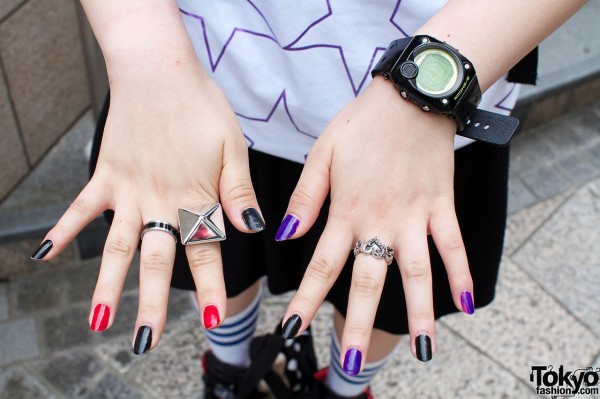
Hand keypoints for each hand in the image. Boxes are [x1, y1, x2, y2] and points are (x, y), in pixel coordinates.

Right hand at [32, 61, 262, 351]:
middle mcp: (161, 202)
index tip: (217, 320)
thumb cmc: (202, 106)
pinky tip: (45, 257)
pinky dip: (63, 230)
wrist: (160, 70)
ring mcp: (129, 191)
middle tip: (145, 342)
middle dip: (153, 304)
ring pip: (117, 246)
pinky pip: (81, 207)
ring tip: (98, 322)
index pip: (206, 253)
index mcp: (195, 198)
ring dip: (107, 284)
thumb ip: (238, 193)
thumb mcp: (234, 148)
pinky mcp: (106, 175)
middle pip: (156, 261)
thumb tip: (252, 229)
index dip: (214, 288)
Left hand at [280, 77, 472, 368]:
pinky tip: (464, 305)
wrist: (410, 96)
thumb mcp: (321, 154)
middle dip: (357, 322)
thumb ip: (305, 198)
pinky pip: (453, 245)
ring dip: (418, 312)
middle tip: (351, 360)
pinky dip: (460, 274)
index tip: (292, 330)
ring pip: (416, 272)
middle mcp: (380, 220)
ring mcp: (415, 216)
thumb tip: (284, 234)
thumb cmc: (361, 124)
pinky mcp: (442, 205)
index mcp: (346, 210)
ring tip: (422, 351)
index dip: (305, 299)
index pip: (321, 265)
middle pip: (368, 280)